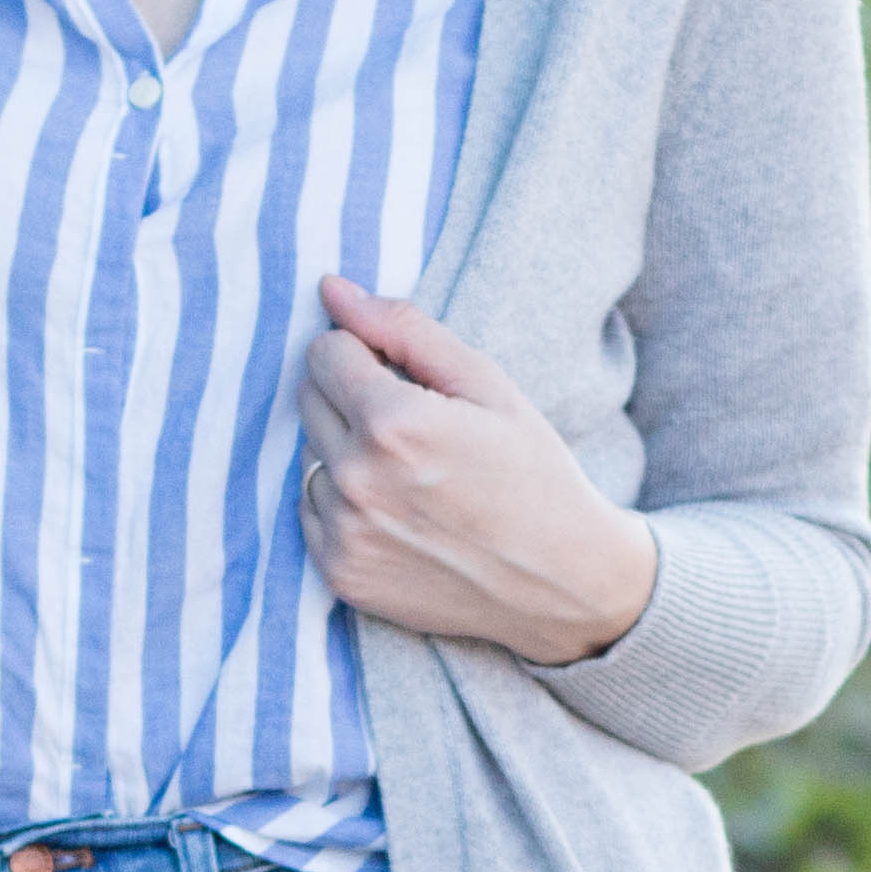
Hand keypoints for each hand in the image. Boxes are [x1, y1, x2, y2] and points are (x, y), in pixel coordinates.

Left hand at [299, 282, 657, 667]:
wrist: (561, 582)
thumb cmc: (532, 473)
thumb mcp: (486, 384)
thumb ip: (403, 328)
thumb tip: (331, 288)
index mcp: (393, 422)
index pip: (325, 351)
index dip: (366, 354)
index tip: (406, 378)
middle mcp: (357, 480)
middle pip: (309, 398)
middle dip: (351, 395)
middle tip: (414, 424)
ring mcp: (345, 533)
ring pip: (309, 455)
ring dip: (346, 451)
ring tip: (412, 475)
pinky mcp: (340, 574)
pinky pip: (311, 510)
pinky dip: (343, 503)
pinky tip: (399, 513)